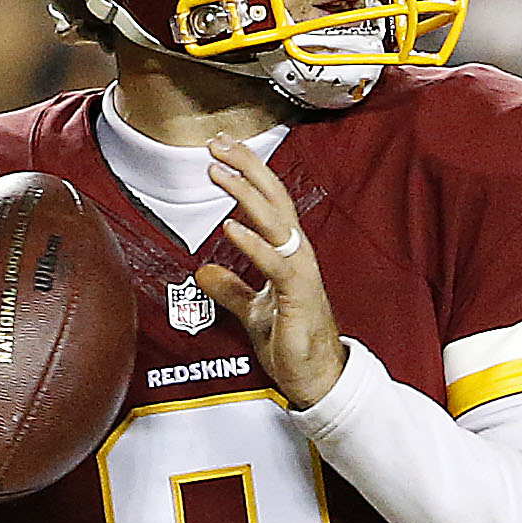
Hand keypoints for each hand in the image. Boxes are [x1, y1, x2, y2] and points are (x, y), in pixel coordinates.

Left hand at [193, 135, 345, 407]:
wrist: (318, 379)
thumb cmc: (292, 343)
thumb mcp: (253, 311)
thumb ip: (231, 289)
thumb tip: (203, 270)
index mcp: (288, 254)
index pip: (268, 202)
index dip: (247, 172)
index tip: (221, 149)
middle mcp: (297, 256)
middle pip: (275, 199)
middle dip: (247, 167)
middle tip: (217, 142)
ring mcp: (301, 274)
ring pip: (277, 223)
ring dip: (247, 195)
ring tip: (219, 173)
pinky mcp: (299, 297)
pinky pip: (276, 264)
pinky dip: (253, 243)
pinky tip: (231, 226)